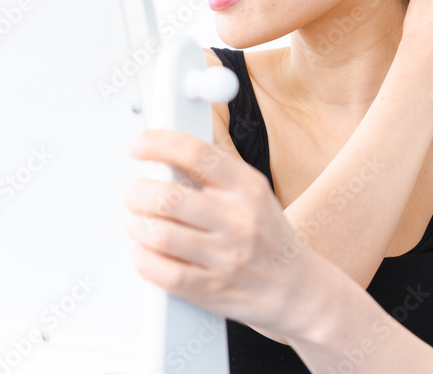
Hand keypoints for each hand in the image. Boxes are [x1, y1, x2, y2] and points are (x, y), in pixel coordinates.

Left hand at [122, 129, 314, 335]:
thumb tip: (166, 152)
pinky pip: (162, 272)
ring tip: (139, 223)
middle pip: (168, 197)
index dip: (158, 144)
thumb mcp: (253, 192)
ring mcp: (225, 256)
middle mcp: (237, 219)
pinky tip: (146, 251)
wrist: (298, 288)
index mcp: (246, 187)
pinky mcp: (211, 288)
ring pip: (159, 235)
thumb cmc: (268, 237)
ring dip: (137, 226)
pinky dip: (143, 259)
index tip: (139, 146)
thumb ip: (213, 172)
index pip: (196, 153)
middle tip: (134, 193)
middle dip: (137, 192)